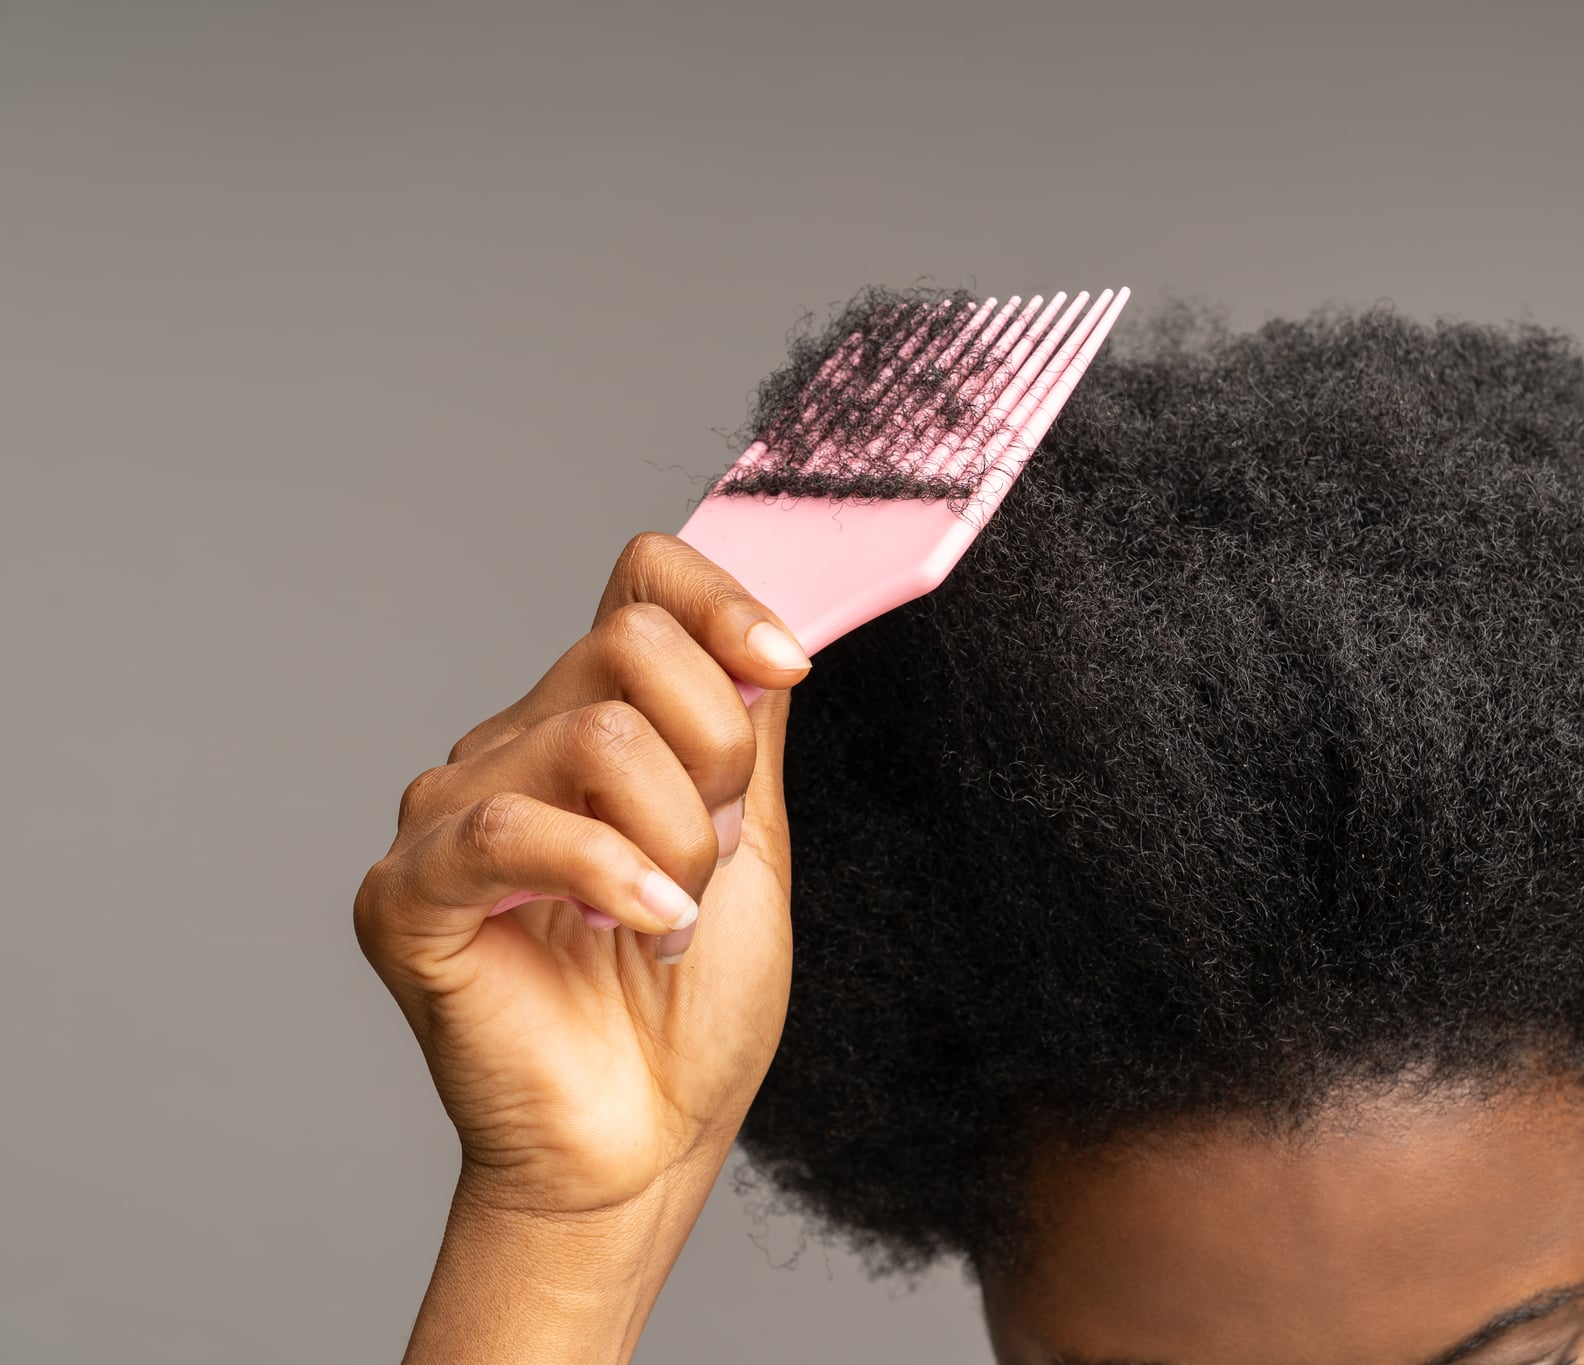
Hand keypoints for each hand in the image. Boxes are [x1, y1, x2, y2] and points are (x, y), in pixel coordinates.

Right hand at [355, 532, 812, 1217]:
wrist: (644, 1141)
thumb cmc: (688, 1008)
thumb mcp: (752, 847)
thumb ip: (748, 735)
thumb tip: (763, 635)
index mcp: (595, 722)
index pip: (639, 581)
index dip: (720, 600)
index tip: (787, 667)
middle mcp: (515, 747)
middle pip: (630, 646)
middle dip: (719, 756)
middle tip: (718, 856)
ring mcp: (452, 814)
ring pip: (592, 736)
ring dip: (678, 838)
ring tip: (671, 919)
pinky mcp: (408, 893)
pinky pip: (510, 830)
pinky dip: (607, 872)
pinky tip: (642, 925)